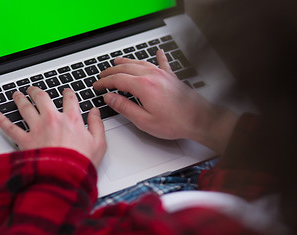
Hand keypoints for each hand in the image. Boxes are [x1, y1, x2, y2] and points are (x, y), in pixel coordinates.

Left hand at [0, 87, 105, 167]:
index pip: (70, 99)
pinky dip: (1, 120)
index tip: (66, 92)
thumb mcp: (99, 143)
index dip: (68, 93)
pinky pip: (10, 127)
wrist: (64, 178)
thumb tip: (95, 112)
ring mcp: (37, 129)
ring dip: (20, 99)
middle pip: (42, 98)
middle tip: (33, 89)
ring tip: (16, 95)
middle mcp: (52, 120)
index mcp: (72, 119)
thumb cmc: (81, 163)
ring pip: (25, 107)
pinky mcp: (25, 141)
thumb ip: (97, 124)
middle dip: (37, 91)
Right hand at [93, 49, 237, 152]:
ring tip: (117, 62)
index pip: (117, 80)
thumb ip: (125, 107)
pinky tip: (158, 52)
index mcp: (144, 86)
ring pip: (140, 63)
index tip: (97, 85)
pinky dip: (158, 57)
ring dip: (126, 62)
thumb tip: (110, 98)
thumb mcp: (144, 121)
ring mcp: (163, 74)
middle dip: (111, 71)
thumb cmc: (175, 122)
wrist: (200, 119)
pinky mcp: (172, 77)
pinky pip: (162, 63)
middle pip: (126, 68)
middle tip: (102, 75)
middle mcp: (152, 76)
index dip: (104, 82)